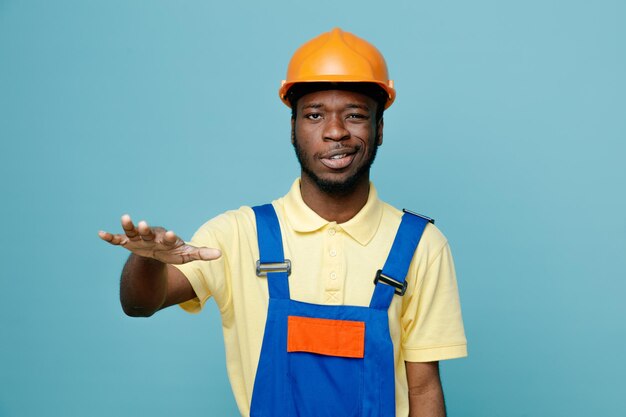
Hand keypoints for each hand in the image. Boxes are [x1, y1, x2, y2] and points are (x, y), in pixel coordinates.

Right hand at [99, 214, 220, 263]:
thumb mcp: (187, 255)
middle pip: (149, 232)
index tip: (172, 235)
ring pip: (133, 231)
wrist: (156, 251)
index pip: (170, 238)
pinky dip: (109, 237)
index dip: (171, 237)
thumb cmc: (173, 251)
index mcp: (167, 239)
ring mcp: (139, 239)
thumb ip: (201, 253)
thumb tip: (221, 254)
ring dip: (128, 225)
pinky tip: (100, 234)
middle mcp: (152, 236)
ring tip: (125, 217)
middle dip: (146, 229)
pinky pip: (117, 240)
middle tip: (144, 224)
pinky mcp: (128, 243)